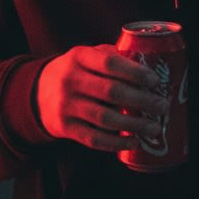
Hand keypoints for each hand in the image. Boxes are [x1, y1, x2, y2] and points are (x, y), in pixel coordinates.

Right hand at [35, 44, 169, 151]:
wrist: (37, 93)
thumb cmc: (73, 72)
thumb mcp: (85, 56)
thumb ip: (110, 56)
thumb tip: (145, 64)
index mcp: (78, 56)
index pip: (109, 62)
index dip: (134, 72)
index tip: (154, 80)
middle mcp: (71, 80)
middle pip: (111, 92)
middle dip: (142, 100)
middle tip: (162, 105)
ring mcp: (67, 105)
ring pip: (106, 118)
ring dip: (134, 124)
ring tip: (154, 127)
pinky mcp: (65, 128)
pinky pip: (95, 138)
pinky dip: (117, 142)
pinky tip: (133, 141)